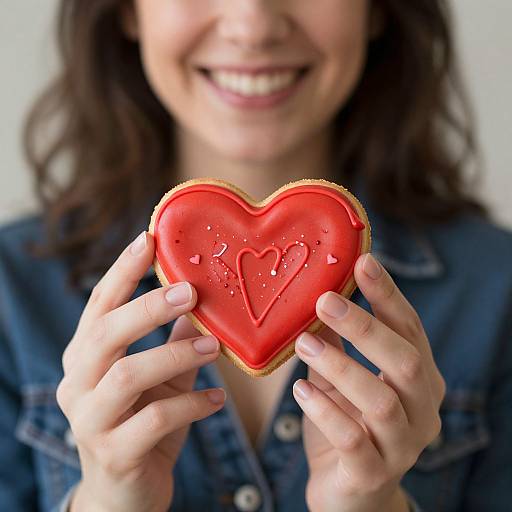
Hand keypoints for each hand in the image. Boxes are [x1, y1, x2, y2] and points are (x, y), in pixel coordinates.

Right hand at [56, 231, 225, 511]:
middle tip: (191, 291)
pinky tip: (218, 398)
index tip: (148, 239)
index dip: (122, 270)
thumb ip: (175, 338)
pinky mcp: (113, 453)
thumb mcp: (161, 376)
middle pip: (105, 334)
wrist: (124, 493)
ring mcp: (90, 420)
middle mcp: (79, 383)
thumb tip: (203, 299)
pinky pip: (155, 420)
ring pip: (127, 375)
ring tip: (215, 346)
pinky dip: (192, 404)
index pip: (98, 305)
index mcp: (86, 356)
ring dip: (176, 355)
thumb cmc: (143, 422)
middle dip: (148, 307)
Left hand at [293, 253, 444, 511]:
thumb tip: (317, 292)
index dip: (388, 294)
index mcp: (418, 378)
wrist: (349, 493)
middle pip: (406, 361)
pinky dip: (325, 411)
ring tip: (303, 343)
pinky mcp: (373, 475)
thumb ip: (335, 341)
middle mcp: (421, 410)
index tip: (363, 261)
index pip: (410, 329)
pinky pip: (353, 440)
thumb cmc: (347, 423)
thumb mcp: (341, 376)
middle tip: (325, 300)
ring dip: (339, 365)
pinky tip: (302, 391)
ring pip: (380, 399)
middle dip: (365, 326)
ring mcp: (402, 446)